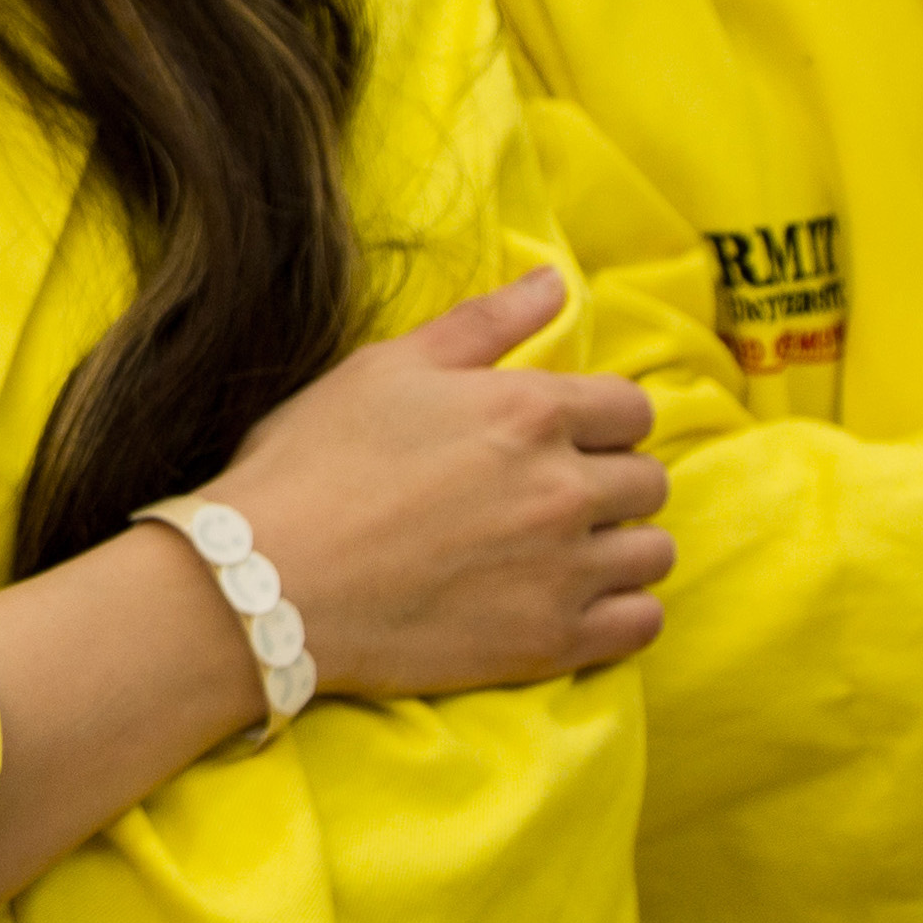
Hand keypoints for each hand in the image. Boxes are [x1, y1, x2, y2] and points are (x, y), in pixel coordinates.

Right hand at [212, 267, 673, 700]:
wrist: (267, 582)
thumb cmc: (315, 463)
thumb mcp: (389, 367)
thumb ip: (485, 322)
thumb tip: (556, 280)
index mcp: (529, 410)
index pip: (631, 409)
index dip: (601, 420)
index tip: (563, 437)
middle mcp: (563, 487)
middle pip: (647, 481)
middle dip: (611, 481)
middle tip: (553, 494)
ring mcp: (563, 569)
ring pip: (654, 553)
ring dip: (623, 546)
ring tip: (570, 551)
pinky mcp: (551, 641)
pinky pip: (641, 625)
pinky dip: (623, 612)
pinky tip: (579, 602)